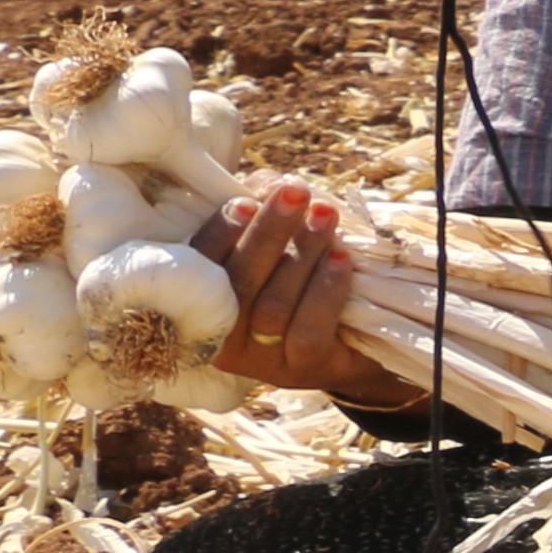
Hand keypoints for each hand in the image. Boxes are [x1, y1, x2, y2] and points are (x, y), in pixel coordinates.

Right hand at [191, 179, 416, 405]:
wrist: (354, 341)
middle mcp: (222, 338)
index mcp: (202, 305)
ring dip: (303, 254)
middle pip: (237, 283)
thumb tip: (263, 181)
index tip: (245, 199)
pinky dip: (325, 292)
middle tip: (294, 191)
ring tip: (326, 215)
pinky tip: (341, 260)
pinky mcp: (301, 370)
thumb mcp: (279, 246)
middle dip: (268, 232)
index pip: (197, 269)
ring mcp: (260, 361)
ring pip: (273, 306)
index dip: (219, 233)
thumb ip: (261, 213)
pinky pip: (306, 331)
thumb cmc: (304, 281)